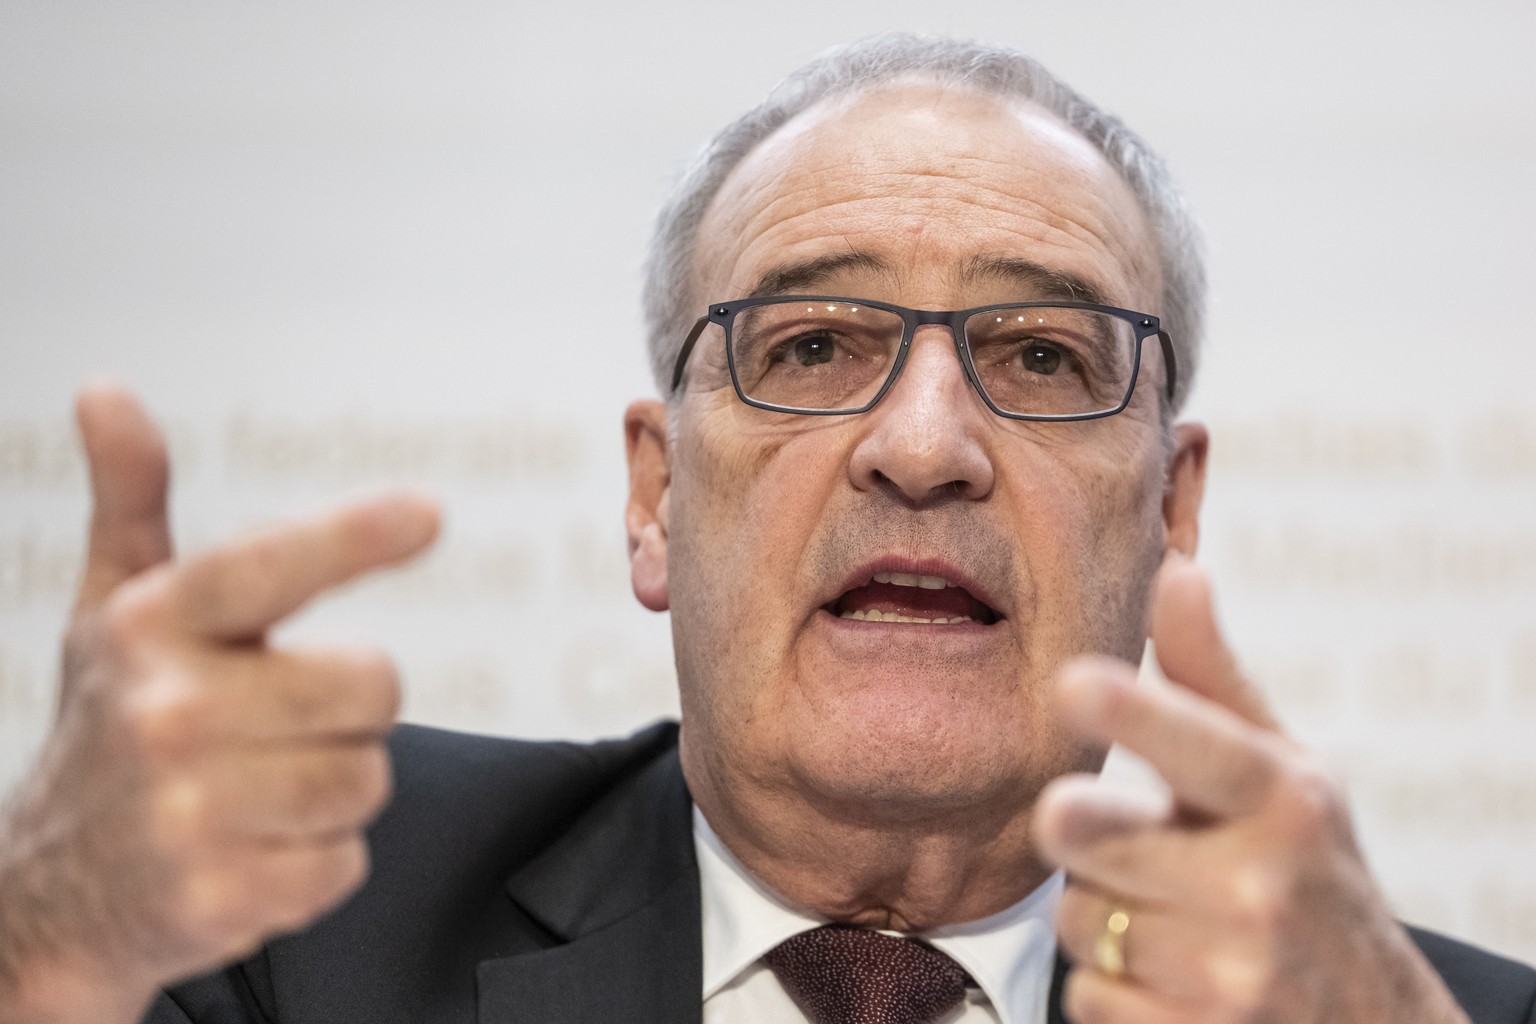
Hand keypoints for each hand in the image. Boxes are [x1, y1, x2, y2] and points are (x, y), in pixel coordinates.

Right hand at [0, 385, 439, 1021]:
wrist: (45, 898)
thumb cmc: (110, 731)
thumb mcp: (113, 613)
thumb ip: (131, 502)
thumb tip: (106, 393)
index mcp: (152, 626)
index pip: (266, 566)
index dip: (351, 537)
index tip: (426, 513)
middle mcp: (166, 713)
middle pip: (373, 685)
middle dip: (347, 707)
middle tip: (275, 725)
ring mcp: (190, 811)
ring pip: (368, 777)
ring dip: (333, 789)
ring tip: (254, 794)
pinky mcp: (222, 897)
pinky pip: (347, 860)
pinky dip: (316, 862)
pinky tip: (249, 853)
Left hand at [1034, 557, 1468, 1023]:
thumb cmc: (1308, 871)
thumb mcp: (1281, 771)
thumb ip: (1211, 678)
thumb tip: (1176, 566)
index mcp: (1282, 797)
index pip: (1197, 744)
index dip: (1132, 714)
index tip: (1076, 684)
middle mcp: (1261, 884)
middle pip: (1080, 828)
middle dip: (1085, 832)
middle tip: (1133, 839)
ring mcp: (1230, 974)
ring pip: (1076, 916)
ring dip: (1106, 916)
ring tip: (1174, 918)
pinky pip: (1087, 994)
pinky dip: (1115, 987)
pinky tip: (1174, 981)